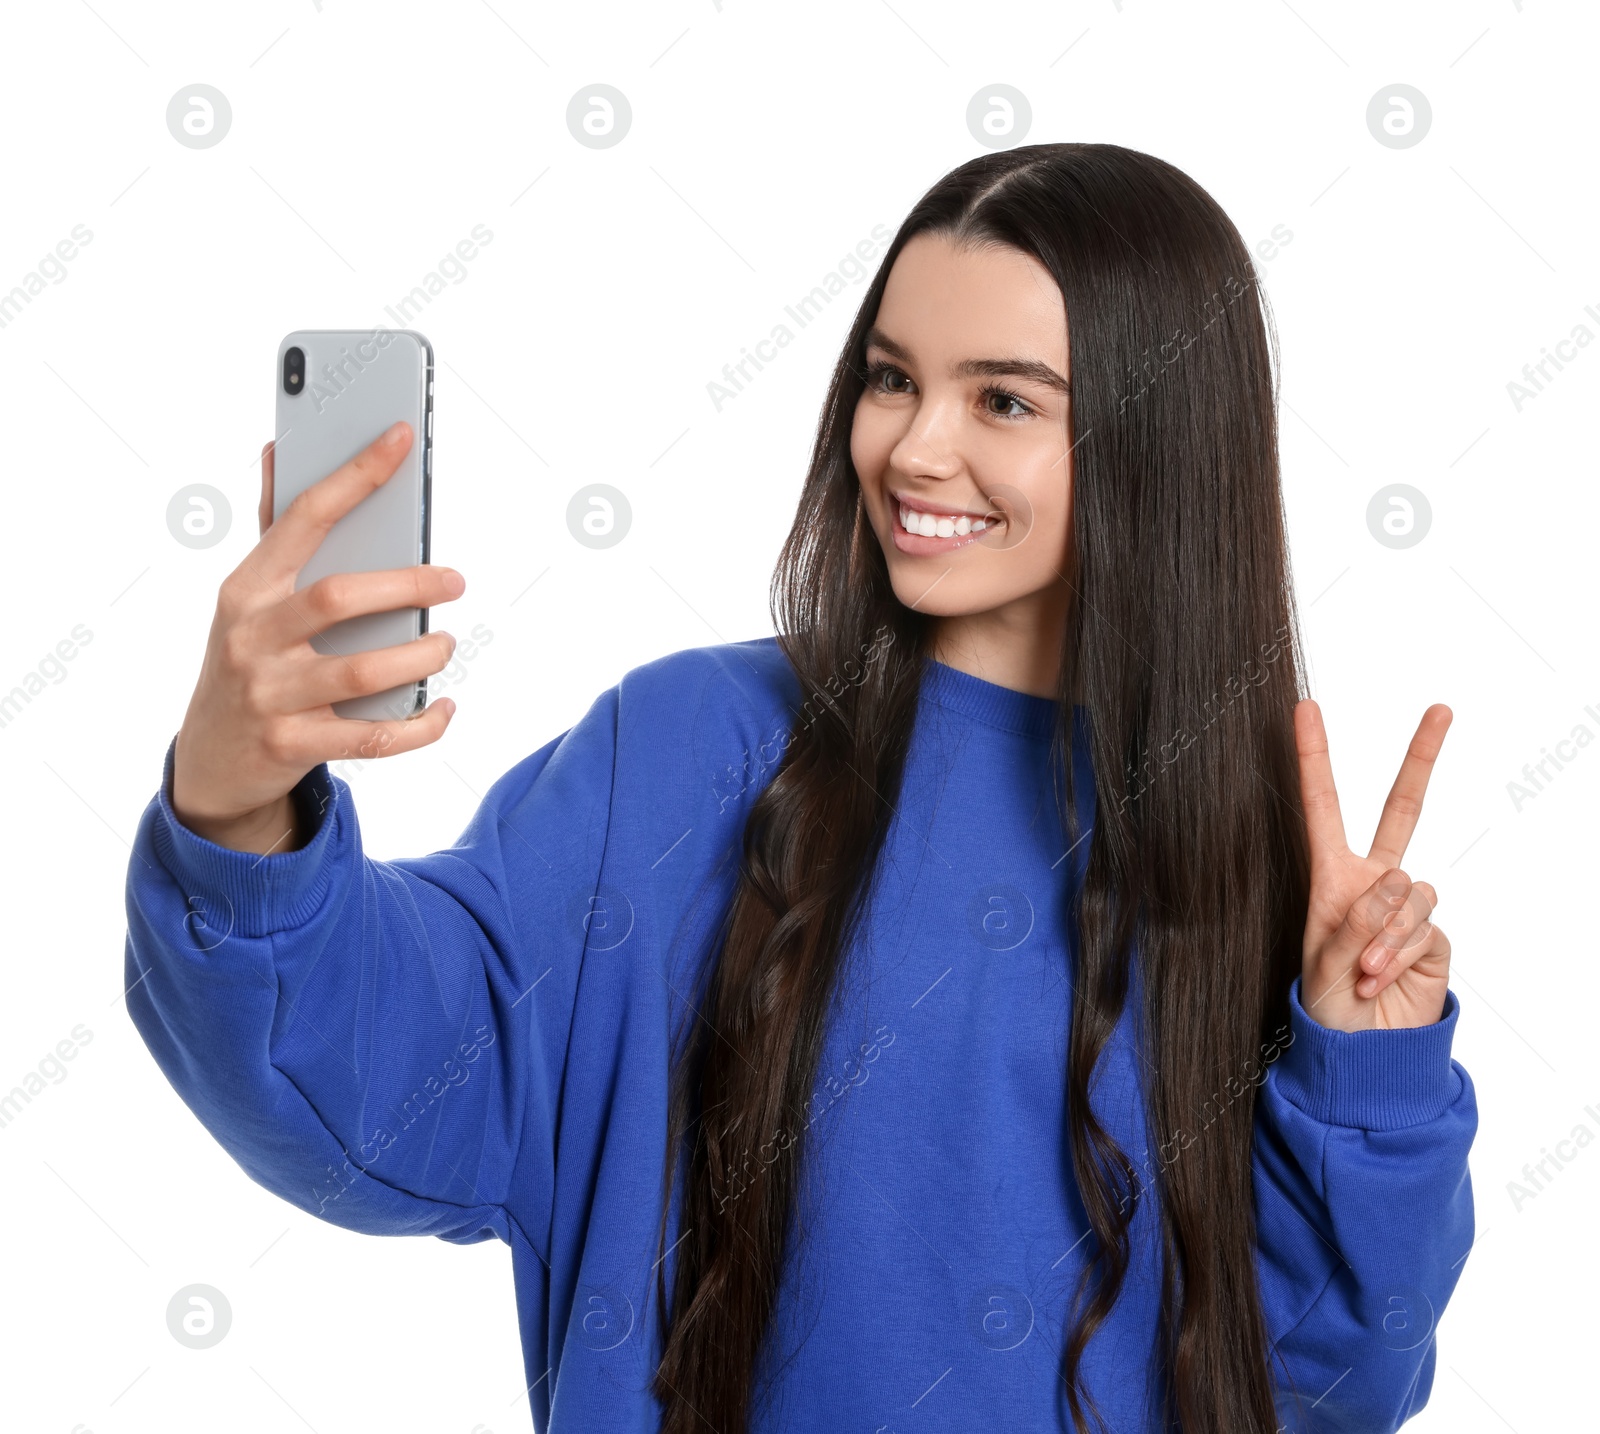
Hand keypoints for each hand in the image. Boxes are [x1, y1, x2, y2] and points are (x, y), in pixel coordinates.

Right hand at [172, 421, 465, 853]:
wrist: (210, 760)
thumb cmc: (247, 659)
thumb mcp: (247, 598)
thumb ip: (272, 531)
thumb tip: (276, 448)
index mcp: (246, 588)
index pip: (304, 517)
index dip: (355, 474)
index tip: (400, 437)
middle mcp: (252, 638)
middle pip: (340, 598)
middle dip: (408, 584)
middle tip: (453, 580)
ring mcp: (271, 695)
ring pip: (363, 671)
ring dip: (421, 655)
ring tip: (446, 643)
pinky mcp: (293, 745)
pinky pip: (374, 737)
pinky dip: (421, 724)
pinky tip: (443, 706)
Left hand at [1293, 699, 1453, 1031]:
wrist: (1358, 1052)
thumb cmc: (1325, 1004)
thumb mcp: (1320, 955)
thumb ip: (1355, 916)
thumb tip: (1396, 882)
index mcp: (1330, 876)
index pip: (1322, 806)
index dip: (1314, 758)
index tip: (1306, 708)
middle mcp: (1372, 882)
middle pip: (1403, 810)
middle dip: (1422, 757)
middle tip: (1442, 708)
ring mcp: (1406, 908)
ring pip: (1407, 891)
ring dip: (1380, 935)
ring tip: (1359, 970)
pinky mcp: (1434, 936)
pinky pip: (1422, 928)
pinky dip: (1397, 954)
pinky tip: (1378, 977)